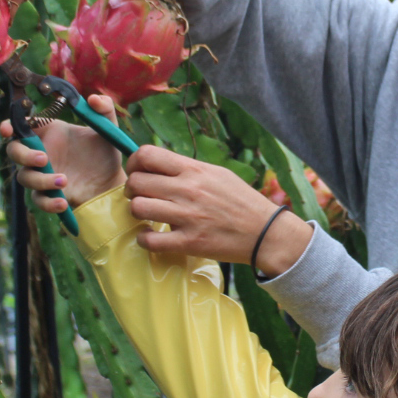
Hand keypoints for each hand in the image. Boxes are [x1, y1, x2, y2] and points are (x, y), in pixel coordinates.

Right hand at [0, 94, 126, 215]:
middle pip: (14, 151)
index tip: (7, 129)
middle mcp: (42, 152)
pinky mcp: (48, 195)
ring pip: (25, 177)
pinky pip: (38, 200)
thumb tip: (93, 99)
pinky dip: (47, 203)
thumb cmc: (105, 153)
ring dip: (40, 180)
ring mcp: (42, 175)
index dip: (9, 125)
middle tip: (44, 159)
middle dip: (23, 155)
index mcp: (50, 132)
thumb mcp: (108, 129)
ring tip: (63, 181)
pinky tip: (62, 202)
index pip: (21, 125)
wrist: (112, 184)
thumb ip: (105, 110)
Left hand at [125, 145, 312, 273]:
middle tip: (141, 196)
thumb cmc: (241, 201)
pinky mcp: (189, 242)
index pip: (147, 154)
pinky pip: (150, 240)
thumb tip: (159, 166)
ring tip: (147, 216)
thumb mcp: (217, 174)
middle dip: (132, 189)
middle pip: (137, 182)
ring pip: (138, 208)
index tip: (137, 173)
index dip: (134, 163)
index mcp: (194, 170)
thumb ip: (188, 169)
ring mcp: (188, 217)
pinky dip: (144, 239)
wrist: (265, 232)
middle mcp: (188, 190)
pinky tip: (152, 236)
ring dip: (137, 213)